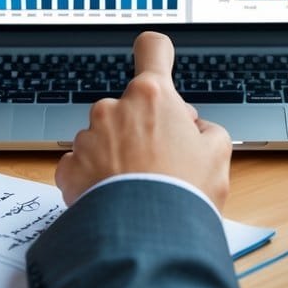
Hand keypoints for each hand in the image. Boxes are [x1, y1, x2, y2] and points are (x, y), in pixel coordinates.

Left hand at [55, 31, 232, 208]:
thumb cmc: (184, 193)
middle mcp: (114, 108)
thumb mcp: (218, 154)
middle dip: (142, 128)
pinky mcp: (69, 167)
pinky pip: (82, 165)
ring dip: (117, 155)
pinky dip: (94, 179)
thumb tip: (192, 128)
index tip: (156, 56)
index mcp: (153, 96)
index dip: (156, 52)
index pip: (152, 49)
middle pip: (130, 107)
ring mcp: (88, 136)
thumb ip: (206, 129)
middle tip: (160, 163)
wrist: (147, 238)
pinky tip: (112, 198)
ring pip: (104, 137)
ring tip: (136, 189)